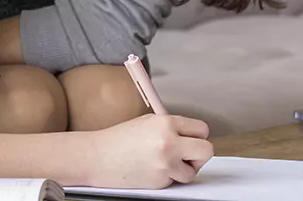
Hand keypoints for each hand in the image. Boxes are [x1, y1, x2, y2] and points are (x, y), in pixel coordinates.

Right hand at [86, 114, 213, 188]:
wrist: (95, 157)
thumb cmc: (116, 140)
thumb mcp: (145, 122)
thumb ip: (169, 127)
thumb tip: (189, 135)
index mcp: (165, 123)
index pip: (201, 129)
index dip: (197, 136)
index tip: (192, 141)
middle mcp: (168, 142)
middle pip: (207, 150)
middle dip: (199, 155)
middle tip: (187, 156)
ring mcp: (166, 163)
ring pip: (193, 171)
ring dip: (182, 170)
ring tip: (162, 164)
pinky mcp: (160, 181)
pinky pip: (175, 181)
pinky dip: (166, 178)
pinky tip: (150, 170)